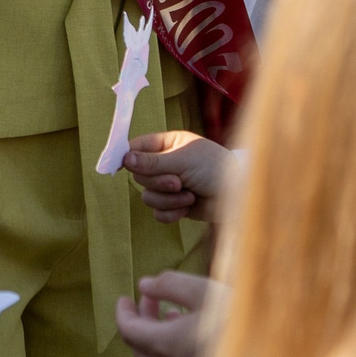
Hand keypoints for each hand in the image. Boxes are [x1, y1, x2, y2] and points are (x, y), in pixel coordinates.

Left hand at [115, 271, 219, 356]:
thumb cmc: (237, 323)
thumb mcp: (203, 291)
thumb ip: (169, 284)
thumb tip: (144, 285)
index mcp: (162, 344)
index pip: (128, 330)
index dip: (123, 312)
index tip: (124, 297)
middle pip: (138, 345)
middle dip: (140, 319)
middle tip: (149, 300)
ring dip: (155, 334)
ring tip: (170, 312)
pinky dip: (169, 349)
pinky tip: (188, 334)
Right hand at [120, 129, 235, 225]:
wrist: (239, 196)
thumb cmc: (215, 169)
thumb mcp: (183, 160)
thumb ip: (152, 162)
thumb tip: (124, 158)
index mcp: (168, 143)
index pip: (138, 147)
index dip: (126, 156)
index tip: (116, 165)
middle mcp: (167, 163)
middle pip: (140, 175)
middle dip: (158, 182)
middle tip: (177, 182)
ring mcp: (170, 186)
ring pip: (148, 196)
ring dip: (168, 199)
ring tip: (188, 195)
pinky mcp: (175, 206)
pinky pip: (158, 212)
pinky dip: (171, 212)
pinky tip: (188, 207)